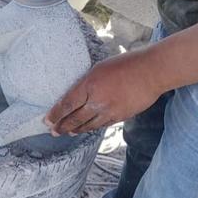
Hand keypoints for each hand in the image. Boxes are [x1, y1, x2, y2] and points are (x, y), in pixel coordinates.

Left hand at [45, 50, 163, 134]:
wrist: (151, 72)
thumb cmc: (125, 64)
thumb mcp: (99, 68)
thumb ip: (86, 83)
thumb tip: (77, 95)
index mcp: (89, 85)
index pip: (66, 104)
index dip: (55, 115)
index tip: (46, 121)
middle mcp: (97, 101)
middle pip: (74, 118)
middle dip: (62, 127)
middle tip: (53, 132)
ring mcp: (109, 111)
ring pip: (88, 125)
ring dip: (76, 130)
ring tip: (68, 132)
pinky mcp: (120, 116)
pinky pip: (102, 125)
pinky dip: (92, 128)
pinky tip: (87, 129)